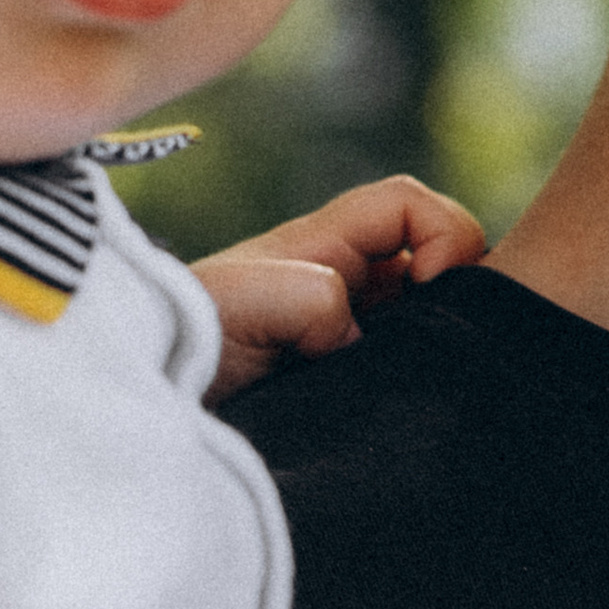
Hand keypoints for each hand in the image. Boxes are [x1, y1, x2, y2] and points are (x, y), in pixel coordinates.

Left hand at [196, 178, 486, 399]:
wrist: (150, 404)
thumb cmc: (182, 338)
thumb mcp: (241, 303)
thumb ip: (312, 298)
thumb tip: (355, 335)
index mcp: (322, 243)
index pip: (410, 205)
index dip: (443, 232)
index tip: (429, 287)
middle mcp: (343, 279)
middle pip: (435, 257)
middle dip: (459, 290)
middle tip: (444, 337)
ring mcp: (348, 329)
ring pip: (427, 315)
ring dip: (438, 340)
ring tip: (422, 375)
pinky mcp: (347, 379)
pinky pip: (404, 366)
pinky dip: (418, 380)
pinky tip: (404, 404)